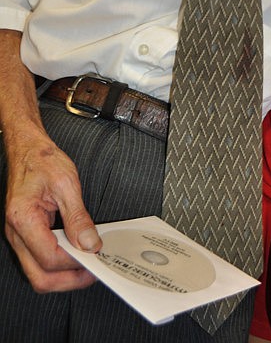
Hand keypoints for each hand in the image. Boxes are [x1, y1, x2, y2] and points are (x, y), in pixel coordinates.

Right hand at [5, 128, 101, 292]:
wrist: (27, 149)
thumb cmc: (42, 160)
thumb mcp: (67, 183)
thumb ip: (78, 216)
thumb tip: (89, 243)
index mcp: (23, 219)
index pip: (49, 258)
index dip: (75, 262)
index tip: (95, 257)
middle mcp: (16, 233)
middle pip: (40, 277)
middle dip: (69, 280)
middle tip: (93, 271)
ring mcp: (18, 236)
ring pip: (38, 272)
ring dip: (63, 275)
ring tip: (87, 264)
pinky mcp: (24, 235)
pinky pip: (38, 260)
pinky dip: (58, 263)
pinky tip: (75, 253)